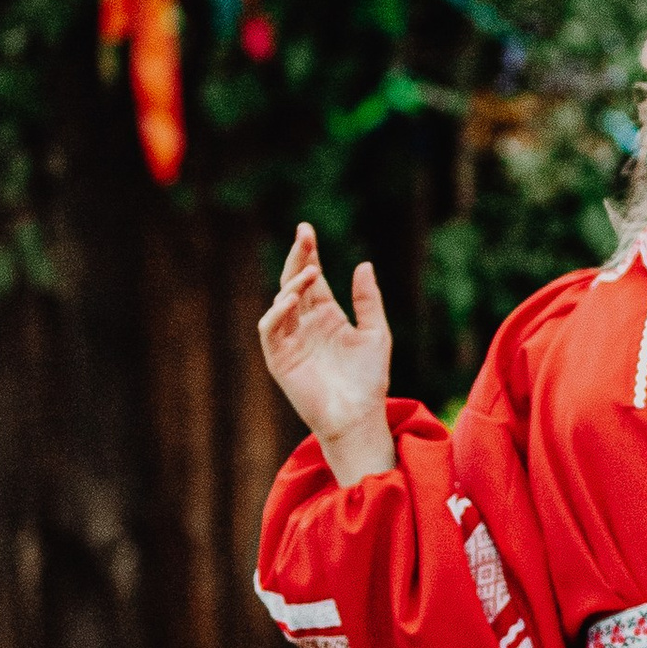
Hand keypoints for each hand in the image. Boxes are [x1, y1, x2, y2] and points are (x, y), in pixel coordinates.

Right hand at [258, 222, 396, 481]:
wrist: (358, 417)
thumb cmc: (369, 380)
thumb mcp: (376, 333)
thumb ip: (368, 301)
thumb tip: (363, 264)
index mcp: (327, 315)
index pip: (313, 277)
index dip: (309, 254)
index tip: (308, 230)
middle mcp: (305, 323)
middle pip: (295, 282)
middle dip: (298, 257)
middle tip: (303, 234)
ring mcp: (290, 339)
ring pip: (282, 301)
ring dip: (293, 284)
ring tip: (311, 272)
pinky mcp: (279, 358)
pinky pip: (270, 329)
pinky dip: (277, 313)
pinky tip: (292, 300)